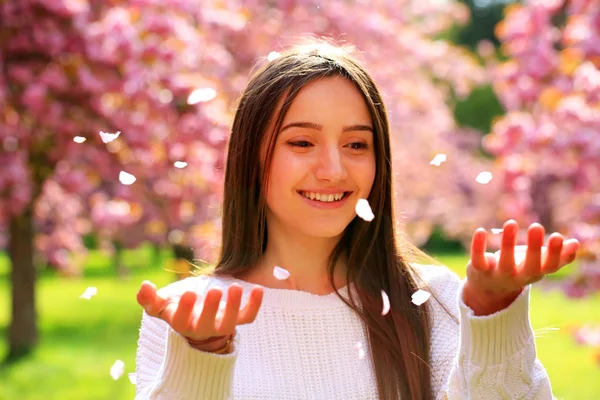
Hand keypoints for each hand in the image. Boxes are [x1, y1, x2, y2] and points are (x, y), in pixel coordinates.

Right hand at [137, 281, 263, 349]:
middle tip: (215, 292)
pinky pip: (247, 317)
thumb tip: (144, 286)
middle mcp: (201, 328)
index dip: (185, 309)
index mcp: (181, 323)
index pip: (181, 320)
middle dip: (210, 309)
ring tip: (235, 287)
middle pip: (206, 325)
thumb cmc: (177, 309)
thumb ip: (149, 298)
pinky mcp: (237, 320)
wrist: (198, 323)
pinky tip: (258, 289)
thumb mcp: (161, 306)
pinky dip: (254, 305)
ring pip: (228, 324)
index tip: (188, 294)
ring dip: (233, 307)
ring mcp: (220, 326)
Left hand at [464, 219, 579, 314]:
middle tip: (537, 226)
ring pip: (504, 263)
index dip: (555, 254)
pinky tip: (480, 230)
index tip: (558, 237)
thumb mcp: (537, 263)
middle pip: (529, 267)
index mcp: (535, 273)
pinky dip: (478, 246)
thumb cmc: (518, 268)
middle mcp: (519, 277)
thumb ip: (556, 255)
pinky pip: (478, 260)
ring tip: (511, 222)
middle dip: (533, 248)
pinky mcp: (479, 271)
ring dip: (508, 244)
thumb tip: (575, 243)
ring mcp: (498, 275)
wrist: (488, 289)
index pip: (549, 267)